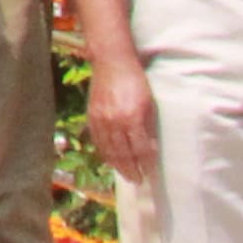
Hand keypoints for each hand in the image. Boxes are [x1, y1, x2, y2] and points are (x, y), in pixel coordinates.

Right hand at [84, 55, 159, 181]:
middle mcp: (115, 121)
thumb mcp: (149, 102)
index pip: (140, 149)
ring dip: (118, 165)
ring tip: (126, 175)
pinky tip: (110, 159)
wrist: (112, 62)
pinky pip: (98, 140)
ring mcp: (101, 119)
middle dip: (132, 170)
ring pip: (108, 150)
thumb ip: (148, 126)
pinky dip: (104, 152)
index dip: (146, 163)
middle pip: (123, 154)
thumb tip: (149, 147)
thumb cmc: (136, 80)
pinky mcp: (91, 115)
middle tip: (138, 180)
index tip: (151, 172)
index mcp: (132, 117)